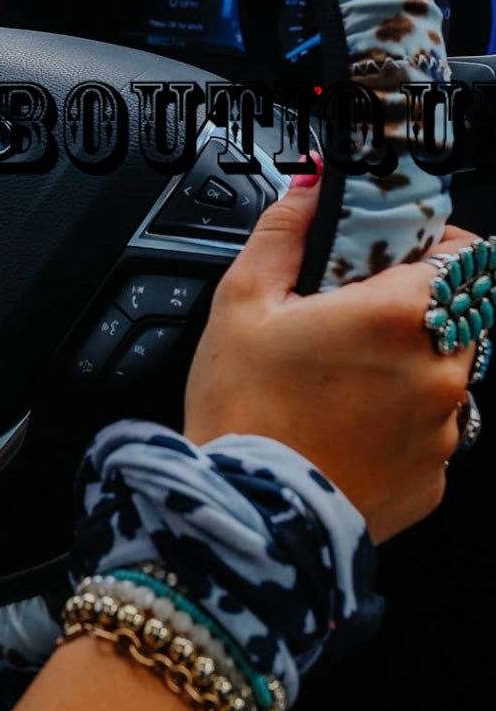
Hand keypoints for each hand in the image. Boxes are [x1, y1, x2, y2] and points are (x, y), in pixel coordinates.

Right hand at [183, 163, 476, 543]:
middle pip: (461, 310)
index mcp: (400, 317)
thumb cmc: (241, 412)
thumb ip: (285, 230)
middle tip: (351, 315)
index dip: (434, 244)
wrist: (245, 519)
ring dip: (406, 361)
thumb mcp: (242, 300)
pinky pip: (430, 426)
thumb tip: (311, 190)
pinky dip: (397, 416)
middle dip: (414, 304)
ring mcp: (443, 430)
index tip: (395, 255)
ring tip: (337, 377)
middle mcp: (439, 372)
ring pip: (444, 370)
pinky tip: (341, 422)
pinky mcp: (434, 477)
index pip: (469, 253)